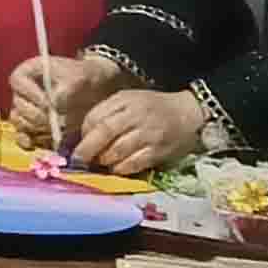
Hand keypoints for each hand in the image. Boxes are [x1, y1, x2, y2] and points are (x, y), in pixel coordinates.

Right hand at [5, 49, 113, 144]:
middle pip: (18, 105)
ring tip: (53, 129)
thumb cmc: (83, 78)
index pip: (17, 81)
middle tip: (52, 120)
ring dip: (34, 128)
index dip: (29, 93)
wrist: (93, 91)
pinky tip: (33, 144)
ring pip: (19, 122)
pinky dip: (26, 140)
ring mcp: (25, 110)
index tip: (47, 103)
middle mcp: (22, 91)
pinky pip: (21, 135)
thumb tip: (53, 105)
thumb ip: (65, 90)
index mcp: (28, 72)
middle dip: (35, 115)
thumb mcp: (77, 78)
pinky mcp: (31, 126)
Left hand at [72, 84, 206, 177]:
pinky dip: (120, 168)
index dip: (84, 132)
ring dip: (103, 160)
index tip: (78, 142)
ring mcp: (149, 135)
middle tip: (78, 160)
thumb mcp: (128, 99)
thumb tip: (84, 135)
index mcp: (126, 100)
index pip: (96, 116)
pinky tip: (116, 168)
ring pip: (117, 151)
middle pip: (105, 133)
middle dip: (87, 149)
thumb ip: (107, 112)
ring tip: (98, 163)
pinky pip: (133, 164)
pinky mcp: (158, 152)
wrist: (188, 113)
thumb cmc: (152, 107)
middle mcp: (137, 116)